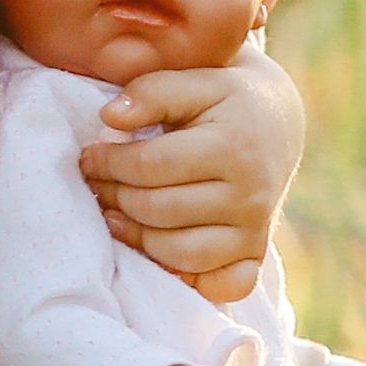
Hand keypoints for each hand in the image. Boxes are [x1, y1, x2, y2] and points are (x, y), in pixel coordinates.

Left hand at [86, 52, 306, 303]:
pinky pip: (217, 286)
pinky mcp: (255, 255)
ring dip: (137, 236)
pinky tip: (158, 247)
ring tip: (115, 212)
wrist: (276, 124)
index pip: (152, 165)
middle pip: (160, 211)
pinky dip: (185, 276)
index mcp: (235, 146)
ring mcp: (255, 230)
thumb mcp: (195, 79)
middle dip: (115, 196)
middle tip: (96, 183)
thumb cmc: (224, 99)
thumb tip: (110, 117)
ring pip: (180, 254)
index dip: (109, 162)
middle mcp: (251, 194)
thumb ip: (152, 91)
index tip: (89, 155)